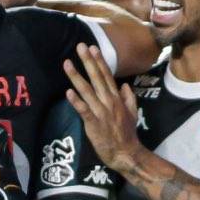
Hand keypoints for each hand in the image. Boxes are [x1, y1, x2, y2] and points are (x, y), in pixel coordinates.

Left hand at [63, 43, 139, 167]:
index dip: (99, 61)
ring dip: (76, 77)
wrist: (126, 153)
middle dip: (88, 61)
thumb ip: (128, 98)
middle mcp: (109, 101)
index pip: (107, 75)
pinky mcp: (94, 123)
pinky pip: (83, 110)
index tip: (93, 48)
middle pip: (97, 77)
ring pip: (87, 91)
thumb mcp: (132, 113)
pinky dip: (76, 101)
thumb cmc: (127, 134)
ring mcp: (101, 112)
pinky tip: (68, 92)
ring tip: (67, 63)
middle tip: (80, 46)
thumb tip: (124, 85)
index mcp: (117, 98)